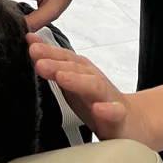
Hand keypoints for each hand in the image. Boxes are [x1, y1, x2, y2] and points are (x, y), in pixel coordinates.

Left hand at [27, 34, 153, 146]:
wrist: (131, 120)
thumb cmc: (97, 99)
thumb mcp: (72, 79)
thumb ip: (53, 62)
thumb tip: (31, 42)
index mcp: (82, 72)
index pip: (64, 58)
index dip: (48, 52)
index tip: (31, 46)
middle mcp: (94, 80)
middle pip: (75, 69)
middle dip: (57, 64)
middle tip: (39, 62)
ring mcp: (107, 97)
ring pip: (93, 86)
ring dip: (77, 81)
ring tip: (62, 78)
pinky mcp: (119, 117)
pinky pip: (115, 112)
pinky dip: (107, 110)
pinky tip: (99, 109)